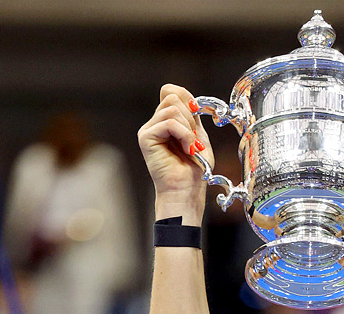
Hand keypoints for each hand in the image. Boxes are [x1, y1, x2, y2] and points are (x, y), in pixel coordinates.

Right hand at [138, 84, 214, 221]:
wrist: (187, 191)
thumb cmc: (194, 170)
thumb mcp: (198, 135)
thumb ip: (192, 115)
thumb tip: (189, 99)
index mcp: (166, 121)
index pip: (171, 91)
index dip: (187, 99)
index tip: (197, 116)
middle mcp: (154, 124)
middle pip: (171, 97)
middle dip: (190, 117)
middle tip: (193, 140)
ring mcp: (148, 130)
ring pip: (171, 108)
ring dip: (188, 128)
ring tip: (190, 147)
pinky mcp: (145, 138)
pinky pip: (168, 122)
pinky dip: (184, 134)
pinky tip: (187, 149)